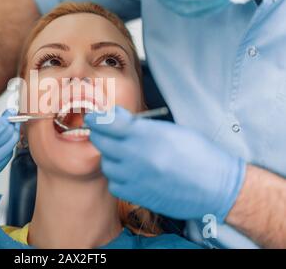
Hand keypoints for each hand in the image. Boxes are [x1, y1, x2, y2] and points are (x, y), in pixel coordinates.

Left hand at [84, 106, 245, 221]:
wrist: (218, 186)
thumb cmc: (198, 153)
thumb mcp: (170, 129)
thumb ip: (140, 125)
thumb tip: (116, 119)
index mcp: (147, 135)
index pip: (107, 123)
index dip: (98, 118)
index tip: (95, 117)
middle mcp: (137, 156)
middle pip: (100, 142)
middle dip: (100, 134)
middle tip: (106, 132)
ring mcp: (136, 178)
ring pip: (106, 164)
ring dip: (110, 157)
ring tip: (124, 154)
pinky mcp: (138, 196)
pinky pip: (115, 184)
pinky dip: (118, 177)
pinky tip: (130, 173)